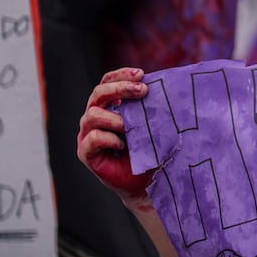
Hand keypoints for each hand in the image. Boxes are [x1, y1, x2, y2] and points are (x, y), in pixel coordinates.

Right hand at [77, 68, 152, 205]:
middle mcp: (95, 117)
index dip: (121, 75)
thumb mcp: (153, 125)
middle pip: (98, 93)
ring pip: (91, 114)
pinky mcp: (86, 153)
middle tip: (143, 91)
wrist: (145, 182)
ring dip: (114, 117)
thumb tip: (170, 86)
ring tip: (129, 126)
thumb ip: (152, 107)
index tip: (142, 74)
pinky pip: (92, 138)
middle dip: (120, 88)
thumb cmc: (149, 151)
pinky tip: (122, 145)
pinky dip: (108, 138)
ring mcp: (87, 134)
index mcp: (108, 106)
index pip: (108, 82)